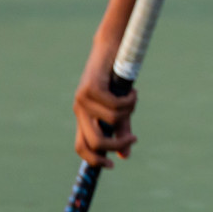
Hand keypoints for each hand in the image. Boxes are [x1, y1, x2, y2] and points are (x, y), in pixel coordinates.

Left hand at [73, 45, 137, 166]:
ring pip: (110, 120)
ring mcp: (83, 99)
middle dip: (116, 144)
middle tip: (133, 138)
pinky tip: (133, 91)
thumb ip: (120, 129)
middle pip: (94, 141)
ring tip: (133, 98)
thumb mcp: (118, 106)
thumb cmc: (115, 77)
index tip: (112, 165)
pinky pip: (115, 104)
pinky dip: (129, 100)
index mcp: (83, 116)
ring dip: (129, 112)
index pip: (81, 146)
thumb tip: (125, 156)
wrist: (110, 46)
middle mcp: (79, 110)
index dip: (94, 160)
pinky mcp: (92, 87)